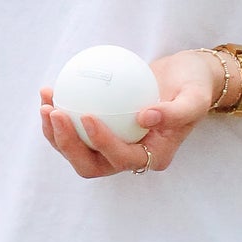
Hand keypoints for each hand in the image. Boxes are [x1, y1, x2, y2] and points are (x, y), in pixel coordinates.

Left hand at [38, 48, 221, 181]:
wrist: (185, 77)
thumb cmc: (194, 85)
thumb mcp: (195, 96)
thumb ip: (177, 112)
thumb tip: (145, 118)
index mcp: (154, 157)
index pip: (122, 158)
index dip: (101, 143)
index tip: (86, 114)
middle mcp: (130, 157)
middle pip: (90, 164)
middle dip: (67, 144)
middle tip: (54, 111)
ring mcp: (112, 147)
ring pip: (76, 150)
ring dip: (55, 131)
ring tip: (46, 100)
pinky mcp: (100, 132)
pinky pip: (74, 129)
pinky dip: (59, 114)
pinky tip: (50, 90)